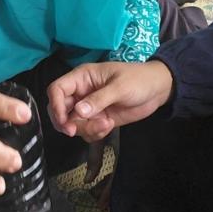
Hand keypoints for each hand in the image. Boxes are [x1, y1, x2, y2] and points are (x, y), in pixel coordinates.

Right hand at [47, 60, 173, 141]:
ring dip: (86, 129)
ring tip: (106, 125)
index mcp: (82, 78)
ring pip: (73, 124)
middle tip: (75, 132)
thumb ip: (99, 99)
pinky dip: (94, 133)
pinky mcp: (97, 119)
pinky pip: (86, 131)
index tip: (64, 121)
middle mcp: (81, 92)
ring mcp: (88, 107)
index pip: (57, 89)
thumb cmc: (138, 80)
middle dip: (66, 123)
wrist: (157, 90)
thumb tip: (78, 111)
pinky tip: (109, 126)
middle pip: (59, 109)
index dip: (55, 105)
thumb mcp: (120, 87)